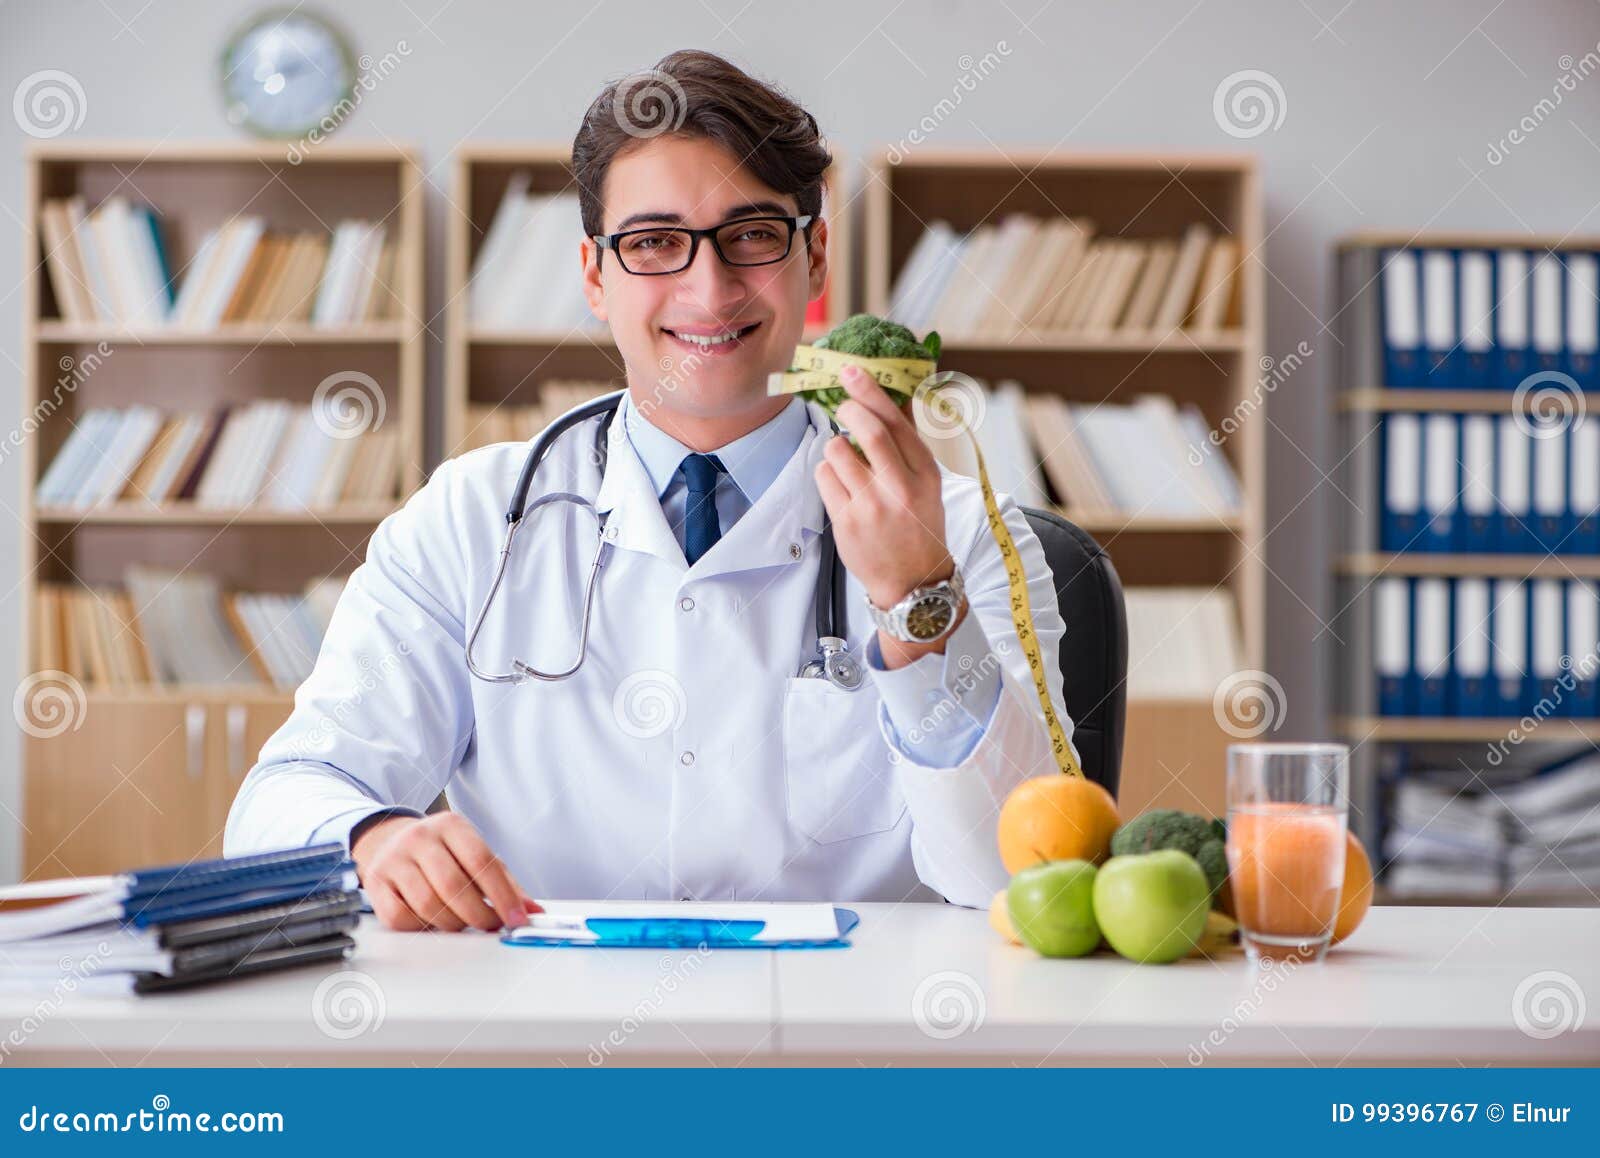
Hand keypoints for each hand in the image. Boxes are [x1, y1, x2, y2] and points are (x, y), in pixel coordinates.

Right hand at [352, 812, 540, 932]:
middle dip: (480, 915)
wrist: (388, 840)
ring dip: (453, 924)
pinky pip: (401, 918)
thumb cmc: (440, 852)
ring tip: (464, 922)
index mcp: (451, 825)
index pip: (483, 862)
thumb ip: (504, 881)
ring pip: (429, 905)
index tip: (517, 919)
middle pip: (455, 886)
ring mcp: (394, 859)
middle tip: (491, 926)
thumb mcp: (473, 853)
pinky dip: (423, 927)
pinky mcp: (376, 883)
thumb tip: (532, 911)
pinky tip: (433, 921)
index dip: (503, 896)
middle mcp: (419, 838)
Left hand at [813, 365, 962, 665]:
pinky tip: (841, 484)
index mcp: (925, 473)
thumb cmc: (918, 525)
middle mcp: (900, 488)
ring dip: (836, 446)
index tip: (853, 371)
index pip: (897, 422)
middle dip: (849, 409)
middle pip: (868, 430)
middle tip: (842, 406)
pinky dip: (828, 472)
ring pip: (838, 451)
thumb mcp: (926, 483)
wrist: (913, 581)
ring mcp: (872, 506)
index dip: (871, 392)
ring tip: (847, 461)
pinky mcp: (847, 522)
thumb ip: (907, 444)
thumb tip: (889, 397)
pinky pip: (825, 477)